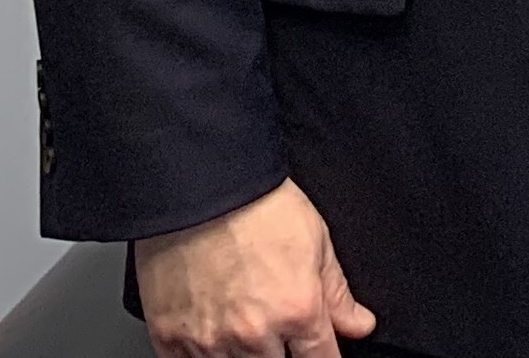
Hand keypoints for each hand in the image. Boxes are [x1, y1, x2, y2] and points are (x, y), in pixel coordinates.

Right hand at [133, 179, 373, 357]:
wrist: (200, 187)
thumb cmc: (259, 206)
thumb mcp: (317, 241)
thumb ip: (337, 293)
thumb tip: (360, 325)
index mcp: (297, 310)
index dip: (325, 357)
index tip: (319, 351)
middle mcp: (254, 335)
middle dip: (284, 353)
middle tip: (277, 328)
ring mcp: (208, 342)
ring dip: (246, 355)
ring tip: (245, 323)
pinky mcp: (168, 339)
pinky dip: (204, 355)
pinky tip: (212, 333)